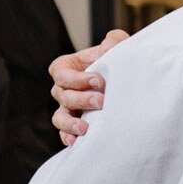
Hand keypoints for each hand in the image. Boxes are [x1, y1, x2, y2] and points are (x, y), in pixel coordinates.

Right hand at [50, 29, 127, 143]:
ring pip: (59, 117)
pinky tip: (76, 142)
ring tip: (85, 127)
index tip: (98, 80)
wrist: (123, 81)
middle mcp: (63, 89)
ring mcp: (66, 108)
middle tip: (101, 101)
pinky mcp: (73, 124)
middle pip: (63, 96)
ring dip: (70, 122)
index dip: (77, 78)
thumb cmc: (114, 61)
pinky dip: (68, 137)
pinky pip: (64, 133)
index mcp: (66, 68)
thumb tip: (110, 44)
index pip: (61, 73)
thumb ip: (114, 41)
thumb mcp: (116, 47)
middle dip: (81, 99)